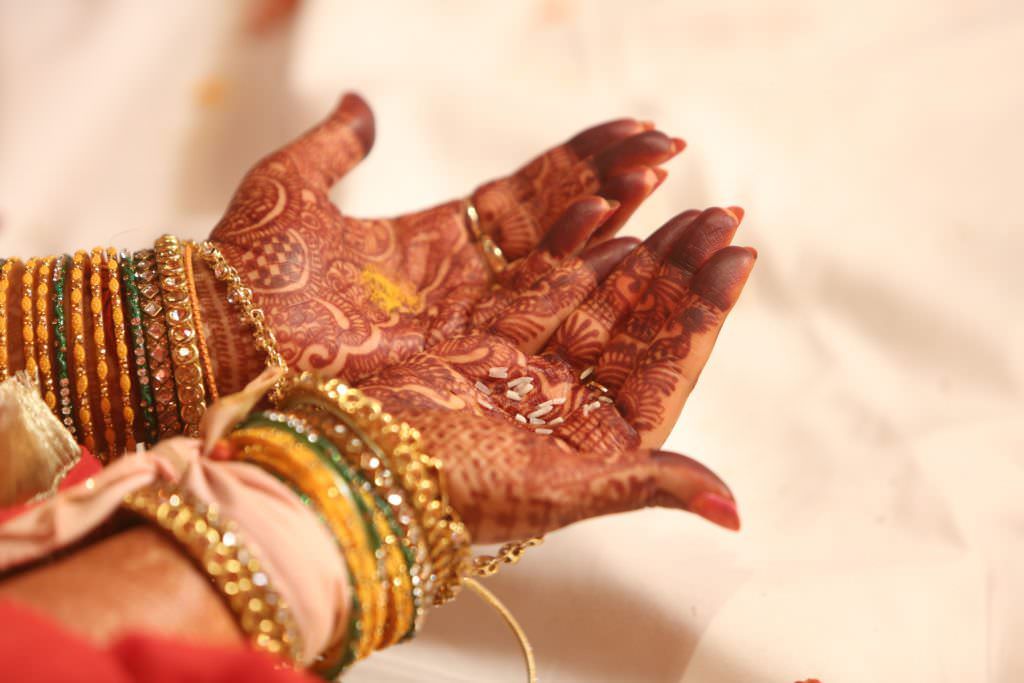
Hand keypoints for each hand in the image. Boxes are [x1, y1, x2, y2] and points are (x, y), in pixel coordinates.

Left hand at [209, 93, 680, 382]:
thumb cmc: (245, 273)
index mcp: (436, 240)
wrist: (215, 345)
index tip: (636, 133)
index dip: (581, 165)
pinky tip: (630, 238)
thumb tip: (359, 102)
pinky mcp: (471, 359)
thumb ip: (333, 146)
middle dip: (617, 189)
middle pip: (560, 229)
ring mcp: (474, 322)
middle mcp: (468, 284)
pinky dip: (585, 274)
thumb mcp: (292, 190)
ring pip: (563, 267)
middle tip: (669, 151)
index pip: (530, 195)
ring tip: (668, 181)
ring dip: (616, 224)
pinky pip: (541, 312)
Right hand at [355, 208, 754, 540]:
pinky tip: (615, 224)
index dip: (705, 316)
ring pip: (600, 306)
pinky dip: (577, 261)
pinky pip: (544, 295)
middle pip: (640, 332)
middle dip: (681, 274)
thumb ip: (643, 486)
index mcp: (597, 447)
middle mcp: (571, 410)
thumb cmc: (455, 490)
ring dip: (642, 260)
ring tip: (685, 210)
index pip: (666, 371)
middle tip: (721, 214)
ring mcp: (531, 375)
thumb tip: (734, 513)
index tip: (738, 258)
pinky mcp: (489, 347)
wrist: (358, 464)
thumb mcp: (557, 493)